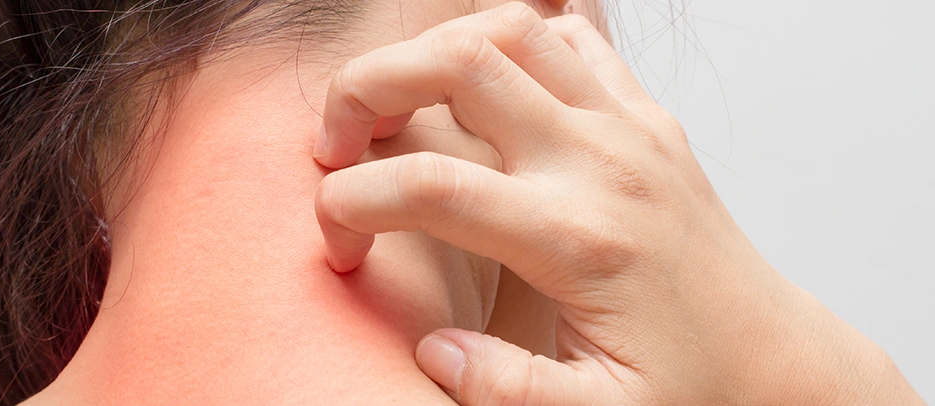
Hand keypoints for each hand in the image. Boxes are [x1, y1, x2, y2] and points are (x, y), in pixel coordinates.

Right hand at [313, 3, 921, 404]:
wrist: (778, 361)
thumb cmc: (692, 388)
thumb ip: (506, 389)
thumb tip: (433, 348)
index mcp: (576, 239)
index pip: (430, 186)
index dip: (352, 206)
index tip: (336, 248)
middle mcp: (601, 163)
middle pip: (461, 62)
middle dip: (367, 87)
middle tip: (335, 142)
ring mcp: (628, 128)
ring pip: (513, 26)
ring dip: (433, 50)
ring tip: (395, 105)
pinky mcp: (646, 119)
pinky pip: (572, 39)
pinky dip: (512, 45)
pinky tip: (484, 97)